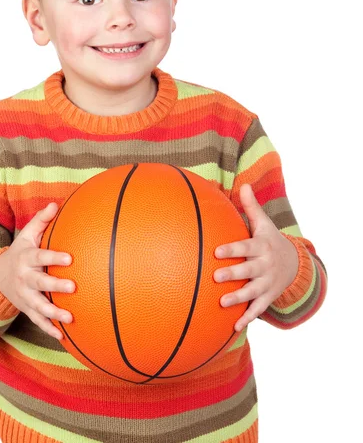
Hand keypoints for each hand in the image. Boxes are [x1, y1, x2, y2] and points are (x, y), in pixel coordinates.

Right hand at [0, 202, 74, 339]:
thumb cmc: (21, 251)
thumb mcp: (27, 235)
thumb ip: (41, 220)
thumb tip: (55, 204)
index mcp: (26, 258)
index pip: (40, 257)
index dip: (53, 258)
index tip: (70, 259)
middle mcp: (24, 278)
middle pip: (39, 283)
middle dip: (55, 286)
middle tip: (73, 287)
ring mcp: (24, 296)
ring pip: (38, 306)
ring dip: (54, 314)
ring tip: (70, 318)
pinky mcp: (26, 309)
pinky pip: (37, 321)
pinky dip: (48, 330)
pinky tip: (63, 337)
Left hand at [213, 184, 298, 330]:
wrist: (294, 264)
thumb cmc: (269, 241)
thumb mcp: (264, 224)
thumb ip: (251, 207)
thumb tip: (244, 184)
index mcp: (261, 247)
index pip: (246, 247)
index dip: (232, 249)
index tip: (217, 251)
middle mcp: (265, 266)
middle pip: (248, 270)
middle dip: (233, 273)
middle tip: (216, 276)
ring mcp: (267, 283)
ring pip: (252, 292)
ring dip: (238, 298)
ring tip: (222, 302)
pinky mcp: (267, 297)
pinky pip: (258, 309)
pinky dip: (247, 318)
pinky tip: (234, 327)